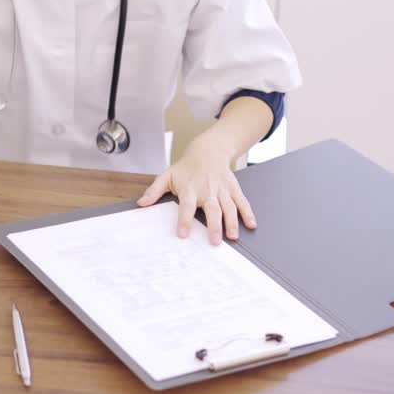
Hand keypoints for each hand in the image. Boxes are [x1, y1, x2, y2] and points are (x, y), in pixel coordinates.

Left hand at [136, 135, 255, 243]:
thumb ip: (154, 190)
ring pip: (229, 207)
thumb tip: (141, 203)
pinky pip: (242, 201)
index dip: (184, 220)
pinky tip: (251, 224)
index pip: (186, 206)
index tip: (182, 234)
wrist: (208, 151)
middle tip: (214, 242)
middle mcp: (207, 190)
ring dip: (231, 222)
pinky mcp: (233, 189)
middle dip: (214, 226)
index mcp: (190, 189)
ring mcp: (222, 190)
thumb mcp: (167, 175)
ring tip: (232, 237)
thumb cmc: (186, 168)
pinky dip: (248, 213)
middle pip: (212, 209)